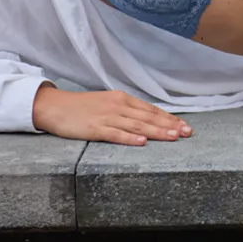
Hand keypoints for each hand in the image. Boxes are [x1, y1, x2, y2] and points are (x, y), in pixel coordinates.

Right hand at [31, 84, 192, 145]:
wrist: (55, 106)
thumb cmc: (81, 107)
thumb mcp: (107, 103)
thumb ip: (125, 111)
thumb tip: (146, 120)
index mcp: (122, 99)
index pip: (150, 109)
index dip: (168, 118)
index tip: (184, 126)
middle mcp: (118, 106)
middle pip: (148, 117)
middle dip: (169, 125)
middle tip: (187, 133)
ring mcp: (107, 117)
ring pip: (137, 125)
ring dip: (157, 131)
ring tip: (173, 137)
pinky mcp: (95, 129)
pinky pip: (116, 134)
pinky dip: (130, 138)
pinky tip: (143, 142)